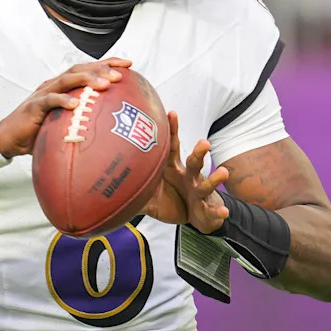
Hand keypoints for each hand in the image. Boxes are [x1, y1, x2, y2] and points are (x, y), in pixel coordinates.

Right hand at [0, 57, 131, 157]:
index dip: (108, 63)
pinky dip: (63, 100)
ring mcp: (44, 93)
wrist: (8, 139)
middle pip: (80, 69)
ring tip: (105, 84)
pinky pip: (49, 100)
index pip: (88, 69)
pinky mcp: (34, 106)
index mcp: (64, 86)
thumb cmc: (39, 131)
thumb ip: (82, 122)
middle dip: (101, 68)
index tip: (129, 64)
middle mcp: (54, 85)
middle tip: (121, 74)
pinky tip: (75, 104)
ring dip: (87, 80)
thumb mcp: (65, 124)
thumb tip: (111, 133)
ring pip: (68, 80)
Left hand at [143, 112, 229, 233]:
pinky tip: (223, 211)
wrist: (195, 217)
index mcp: (173, 168)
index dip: (172, 131)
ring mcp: (199, 191)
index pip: (172, 147)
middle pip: (194, 161)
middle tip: (204, 143)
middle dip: (199, 152)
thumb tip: (107, 191)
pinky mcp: (207, 208)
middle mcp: (188, 176)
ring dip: (215, 179)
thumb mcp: (152, 197)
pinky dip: (217, 212)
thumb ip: (133, 192)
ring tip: (223, 173)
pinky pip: (212, 210)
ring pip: (206, 183)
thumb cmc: (172, 200)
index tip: (172, 112)